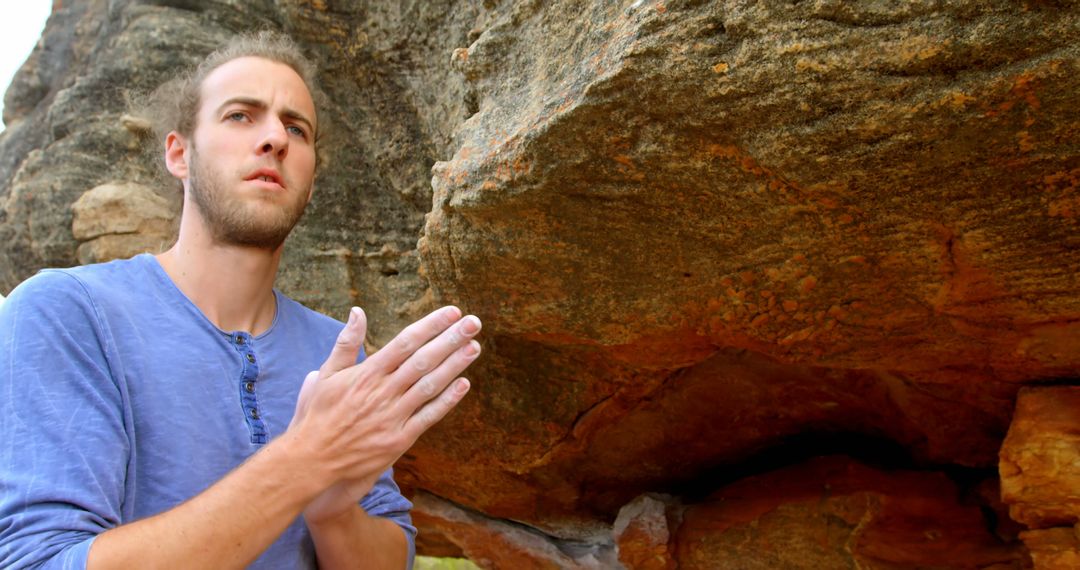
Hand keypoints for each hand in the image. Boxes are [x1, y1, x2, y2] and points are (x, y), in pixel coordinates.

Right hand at [288, 305, 480, 522]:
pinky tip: (464, 384)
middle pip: (423, 360)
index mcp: (366, 373)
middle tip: (474, 323)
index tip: (451, 312)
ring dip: (455, 365)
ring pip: (430, 385)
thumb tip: (358, 311)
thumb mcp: (326, 374)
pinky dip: (447, 400)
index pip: (405, 342)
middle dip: (450, 339)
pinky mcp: (399, 439)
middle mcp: (382, 392)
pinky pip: (428, 416)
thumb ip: (346, 342)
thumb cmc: (319, 413)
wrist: (313, 459)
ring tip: (474, 347)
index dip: (430, 326)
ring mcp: (393, 416)